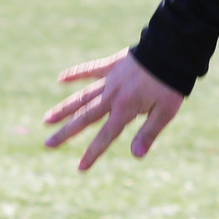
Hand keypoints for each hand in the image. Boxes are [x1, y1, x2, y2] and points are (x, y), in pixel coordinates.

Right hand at [43, 51, 184, 170]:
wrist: (172, 51)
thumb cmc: (171, 84)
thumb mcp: (165, 112)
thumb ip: (148, 133)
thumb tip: (135, 155)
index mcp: (125, 109)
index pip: (105, 136)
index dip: (93, 153)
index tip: (80, 168)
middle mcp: (112, 96)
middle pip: (84, 117)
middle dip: (66, 133)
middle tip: (48, 144)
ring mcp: (110, 79)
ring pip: (82, 97)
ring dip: (64, 109)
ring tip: (47, 119)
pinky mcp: (112, 64)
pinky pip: (90, 70)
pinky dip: (75, 74)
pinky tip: (61, 78)